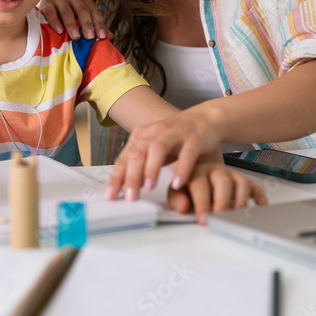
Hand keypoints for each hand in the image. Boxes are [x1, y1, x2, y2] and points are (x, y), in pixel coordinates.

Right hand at [38, 0, 110, 39]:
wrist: (46, 17)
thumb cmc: (68, 22)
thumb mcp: (82, 24)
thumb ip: (95, 28)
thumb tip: (110, 36)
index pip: (94, 11)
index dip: (99, 24)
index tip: (101, 37)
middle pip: (82, 9)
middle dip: (87, 24)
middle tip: (89, 37)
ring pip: (67, 10)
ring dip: (72, 24)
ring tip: (76, 36)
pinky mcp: (46, 3)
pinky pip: (51, 12)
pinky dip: (55, 21)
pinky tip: (59, 31)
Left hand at [104, 106, 222, 201]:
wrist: (205, 118)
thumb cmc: (176, 137)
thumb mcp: (154, 148)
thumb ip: (141, 165)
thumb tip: (129, 185)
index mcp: (142, 135)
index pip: (125, 158)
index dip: (117, 177)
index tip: (110, 195)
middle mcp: (155, 132)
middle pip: (139, 153)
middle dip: (132, 176)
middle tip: (130, 196)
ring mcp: (174, 134)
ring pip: (158, 149)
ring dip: (152, 168)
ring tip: (149, 188)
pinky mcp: (194, 138)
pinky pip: (187, 153)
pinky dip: (182, 168)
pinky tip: (177, 183)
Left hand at [168, 160, 267, 224]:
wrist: (195, 173)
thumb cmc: (186, 187)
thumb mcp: (175, 191)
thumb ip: (177, 199)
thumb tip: (183, 207)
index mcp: (197, 172)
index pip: (200, 185)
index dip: (202, 203)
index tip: (204, 219)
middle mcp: (216, 172)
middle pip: (223, 182)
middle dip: (223, 202)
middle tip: (221, 218)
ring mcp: (232, 176)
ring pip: (242, 183)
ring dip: (241, 201)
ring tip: (237, 216)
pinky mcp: (245, 182)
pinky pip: (256, 189)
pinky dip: (260, 200)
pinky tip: (258, 210)